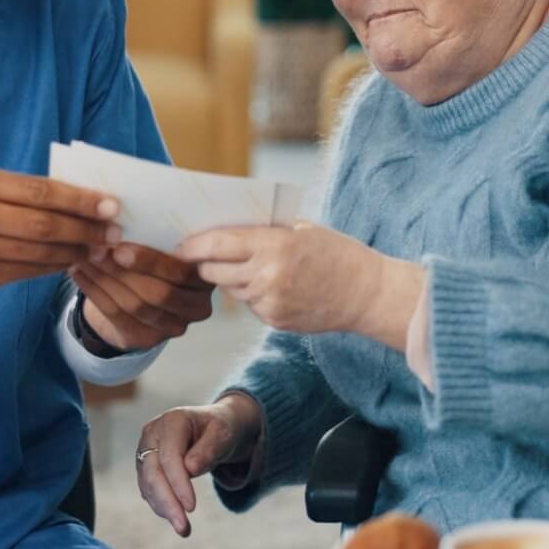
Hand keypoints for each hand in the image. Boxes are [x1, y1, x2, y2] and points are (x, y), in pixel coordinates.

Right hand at [0, 165, 119, 320]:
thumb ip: (17, 192)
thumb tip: (78, 196)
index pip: (40, 190)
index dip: (80, 199)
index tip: (111, 204)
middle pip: (44, 222)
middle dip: (85, 227)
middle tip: (114, 232)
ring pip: (39, 250)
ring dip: (76, 251)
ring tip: (100, 249)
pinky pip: (27, 271)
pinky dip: (54, 267)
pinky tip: (71, 262)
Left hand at [70, 244, 214, 352]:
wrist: (141, 295)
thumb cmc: (155, 259)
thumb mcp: (166, 245)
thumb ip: (158, 235)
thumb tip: (122, 215)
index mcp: (207, 278)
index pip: (182, 273)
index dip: (151, 261)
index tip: (120, 245)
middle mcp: (197, 307)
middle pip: (158, 293)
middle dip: (123, 270)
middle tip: (96, 249)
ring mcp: (174, 327)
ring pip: (134, 304)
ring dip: (105, 278)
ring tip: (84, 256)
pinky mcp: (147, 339)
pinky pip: (116, 315)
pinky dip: (94, 291)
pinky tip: (79, 272)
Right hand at [136, 394, 262, 535]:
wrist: (214, 429)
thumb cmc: (220, 429)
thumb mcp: (223, 434)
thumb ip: (208, 449)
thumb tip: (190, 469)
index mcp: (171, 421)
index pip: (169, 456)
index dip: (178, 483)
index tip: (192, 508)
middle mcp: (153, 434)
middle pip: (152, 472)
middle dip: (167, 503)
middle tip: (184, 529)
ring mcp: (146, 450)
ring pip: (147, 485)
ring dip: (164, 509)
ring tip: (184, 529)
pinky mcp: (146, 466)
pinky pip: (149, 490)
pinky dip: (161, 506)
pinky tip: (176, 517)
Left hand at [176, 222, 423, 346]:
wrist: (367, 293)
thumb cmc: (335, 252)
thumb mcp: (299, 229)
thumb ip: (262, 230)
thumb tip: (221, 228)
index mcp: (274, 245)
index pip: (217, 244)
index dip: (193, 245)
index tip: (180, 245)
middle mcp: (268, 276)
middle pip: (214, 272)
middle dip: (204, 264)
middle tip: (198, 257)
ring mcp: (270, 302)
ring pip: (231, 290)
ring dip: (231, 279)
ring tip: (246, 267)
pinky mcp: (275, 320)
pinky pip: (250, 305)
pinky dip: (253, 294)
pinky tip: (272, 285)